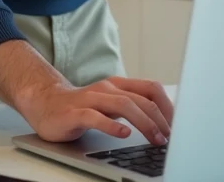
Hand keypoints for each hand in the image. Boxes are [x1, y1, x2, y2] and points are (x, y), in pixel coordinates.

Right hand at [18, 76, 173, 144]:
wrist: (45, 103)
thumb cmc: (82, 106)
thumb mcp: (111, 104)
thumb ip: (133, 107)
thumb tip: (164, 122)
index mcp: (118, 85)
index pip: (151, 89)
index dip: (168, 106)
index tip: (179, 125)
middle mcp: (107, 88)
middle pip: (141, 99)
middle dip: (160, 119)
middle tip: (170, 138)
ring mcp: (90, 99)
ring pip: (123, 105)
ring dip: (143, 123)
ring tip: (155, 138)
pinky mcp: (75, 113)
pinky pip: (96, 117)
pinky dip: (112, 125)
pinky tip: (123, 134)